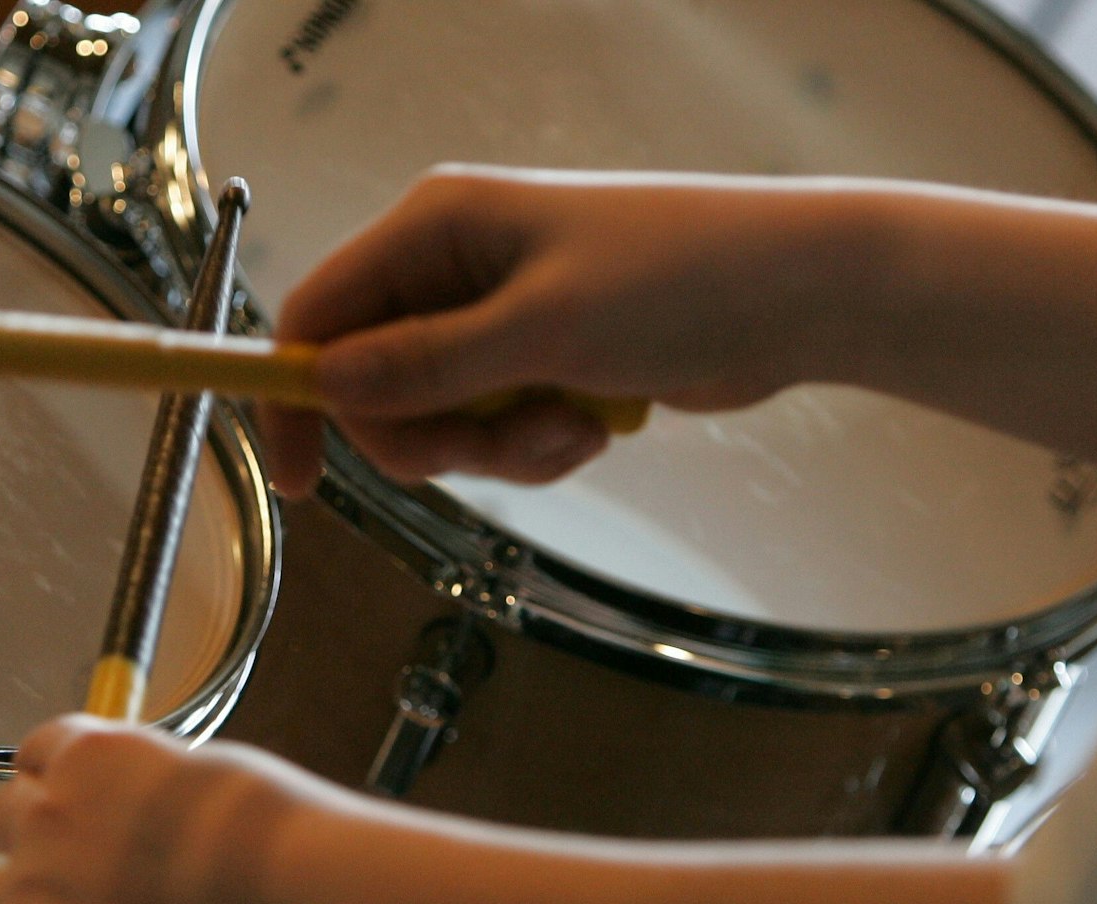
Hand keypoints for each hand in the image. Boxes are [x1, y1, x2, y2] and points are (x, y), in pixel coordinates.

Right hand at [264, 166, 888, 493]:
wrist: (802, 294)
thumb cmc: (678, 282)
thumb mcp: (540, 330)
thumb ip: (426, 365)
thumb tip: (324, 384)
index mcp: (435, 227)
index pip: (318, 315)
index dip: (294, 398)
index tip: (301, 482)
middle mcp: (454, 267)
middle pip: (372, 384)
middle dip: (429, 436)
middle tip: (493, 445)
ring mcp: (497, 315)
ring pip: (437, 419)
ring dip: (494, 449)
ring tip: (565, 430)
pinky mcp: (539, 358)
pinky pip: (495, 430)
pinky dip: (534, 447)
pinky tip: (593, 430)